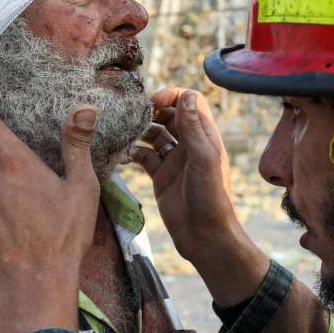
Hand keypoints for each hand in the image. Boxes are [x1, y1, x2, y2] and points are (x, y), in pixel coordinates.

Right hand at [130, 88, 267, 304]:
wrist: (204, 237)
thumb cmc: (211, 197)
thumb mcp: (203, 159)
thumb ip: (193, 129)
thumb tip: (187, 95)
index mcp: (205, 136)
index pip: (190, 102)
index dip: (173, 96)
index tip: (154, 102)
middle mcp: (190, 145)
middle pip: (169, 115)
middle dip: (152, 110)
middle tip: (133, 113)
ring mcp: (174, 160)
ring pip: (154, 134)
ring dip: (140, 130)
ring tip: (123, 130)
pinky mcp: (160, 176)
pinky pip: (144, 157)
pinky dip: (133, 152)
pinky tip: (122, 153)